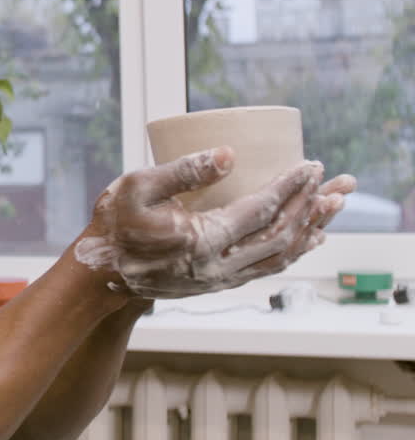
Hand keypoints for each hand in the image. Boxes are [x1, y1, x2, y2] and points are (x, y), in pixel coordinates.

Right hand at [72, 147, 354, 298]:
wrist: (100, 274)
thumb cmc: (114, 225)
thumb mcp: (137, 187)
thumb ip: (184, 170)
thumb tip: (231, 154)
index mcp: (203, 239)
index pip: (261, 209)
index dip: (291, 186)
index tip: (312, 166)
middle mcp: (219, 264)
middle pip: (282, 235)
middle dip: (313, 207)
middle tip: (338, 183)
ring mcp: (221, 279)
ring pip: (280, 256)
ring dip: (311, 230)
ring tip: (334, 207)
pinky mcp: (218, 284)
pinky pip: (267, 268)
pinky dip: (293, 251)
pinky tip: (307, 238)